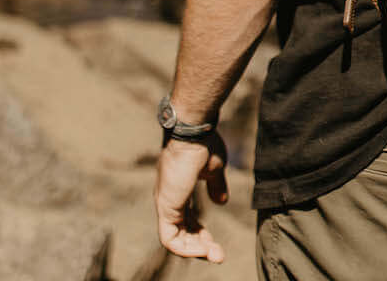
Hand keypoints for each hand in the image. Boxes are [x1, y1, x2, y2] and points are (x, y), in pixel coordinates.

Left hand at [154, 133, 228, 260]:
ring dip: (196, 251)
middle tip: (219, 255)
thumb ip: (216, 186)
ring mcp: (166, 204)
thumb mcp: (215, 169)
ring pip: (175, 240)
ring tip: (216, 255)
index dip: (201, 235)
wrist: (194, 132)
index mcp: (179, 190)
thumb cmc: (204, 145)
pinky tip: (204, 249)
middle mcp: (169, 199)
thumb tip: (221, 202)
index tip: (216, 244)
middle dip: (201, 247)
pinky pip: (169, 239)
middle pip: (181, 233)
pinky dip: (185, 248)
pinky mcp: (165, 207)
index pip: (187, 221)